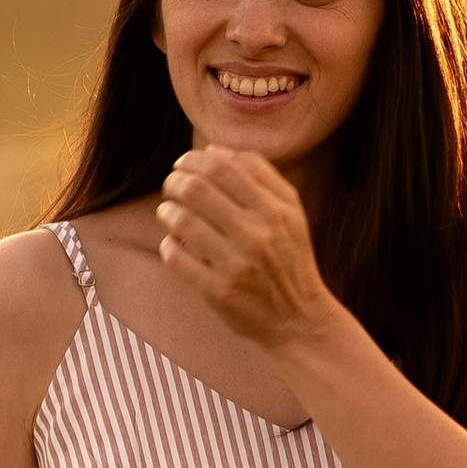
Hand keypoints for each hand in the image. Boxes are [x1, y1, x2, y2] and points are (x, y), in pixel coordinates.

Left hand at [155, 147, 334, 350]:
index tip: (183, 166)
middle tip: (171, 186)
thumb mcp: (290, 210)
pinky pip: (176, 259)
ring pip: (182, 222)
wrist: (299, 317)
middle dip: (174, 181)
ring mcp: (236, 264)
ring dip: (167, 211)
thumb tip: (215, 151)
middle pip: (197, 190)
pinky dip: (167, 246)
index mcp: (273, 209)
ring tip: (168, 212)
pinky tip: (173, 244)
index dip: (192, 160)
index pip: (221, 168)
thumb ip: (260, 174)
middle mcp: (256, 234)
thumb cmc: (290, 256)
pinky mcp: (219, 291)